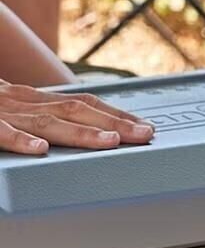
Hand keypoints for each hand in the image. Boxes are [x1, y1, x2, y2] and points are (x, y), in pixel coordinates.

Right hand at [0, 82, 154, 154]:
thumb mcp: (12, 106)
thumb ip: (42, 115)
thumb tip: (80, 128)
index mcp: (35, 99)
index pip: (84, 104)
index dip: (117, 115)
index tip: (146, 127)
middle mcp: (24, 102)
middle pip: (76, 111)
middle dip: (114, 124)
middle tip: (145, 135)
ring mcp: (4, 112)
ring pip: (47, 122)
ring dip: (81, 132)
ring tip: (111, 142)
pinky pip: (0, 131)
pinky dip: (20, 139)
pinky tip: (40, 148)